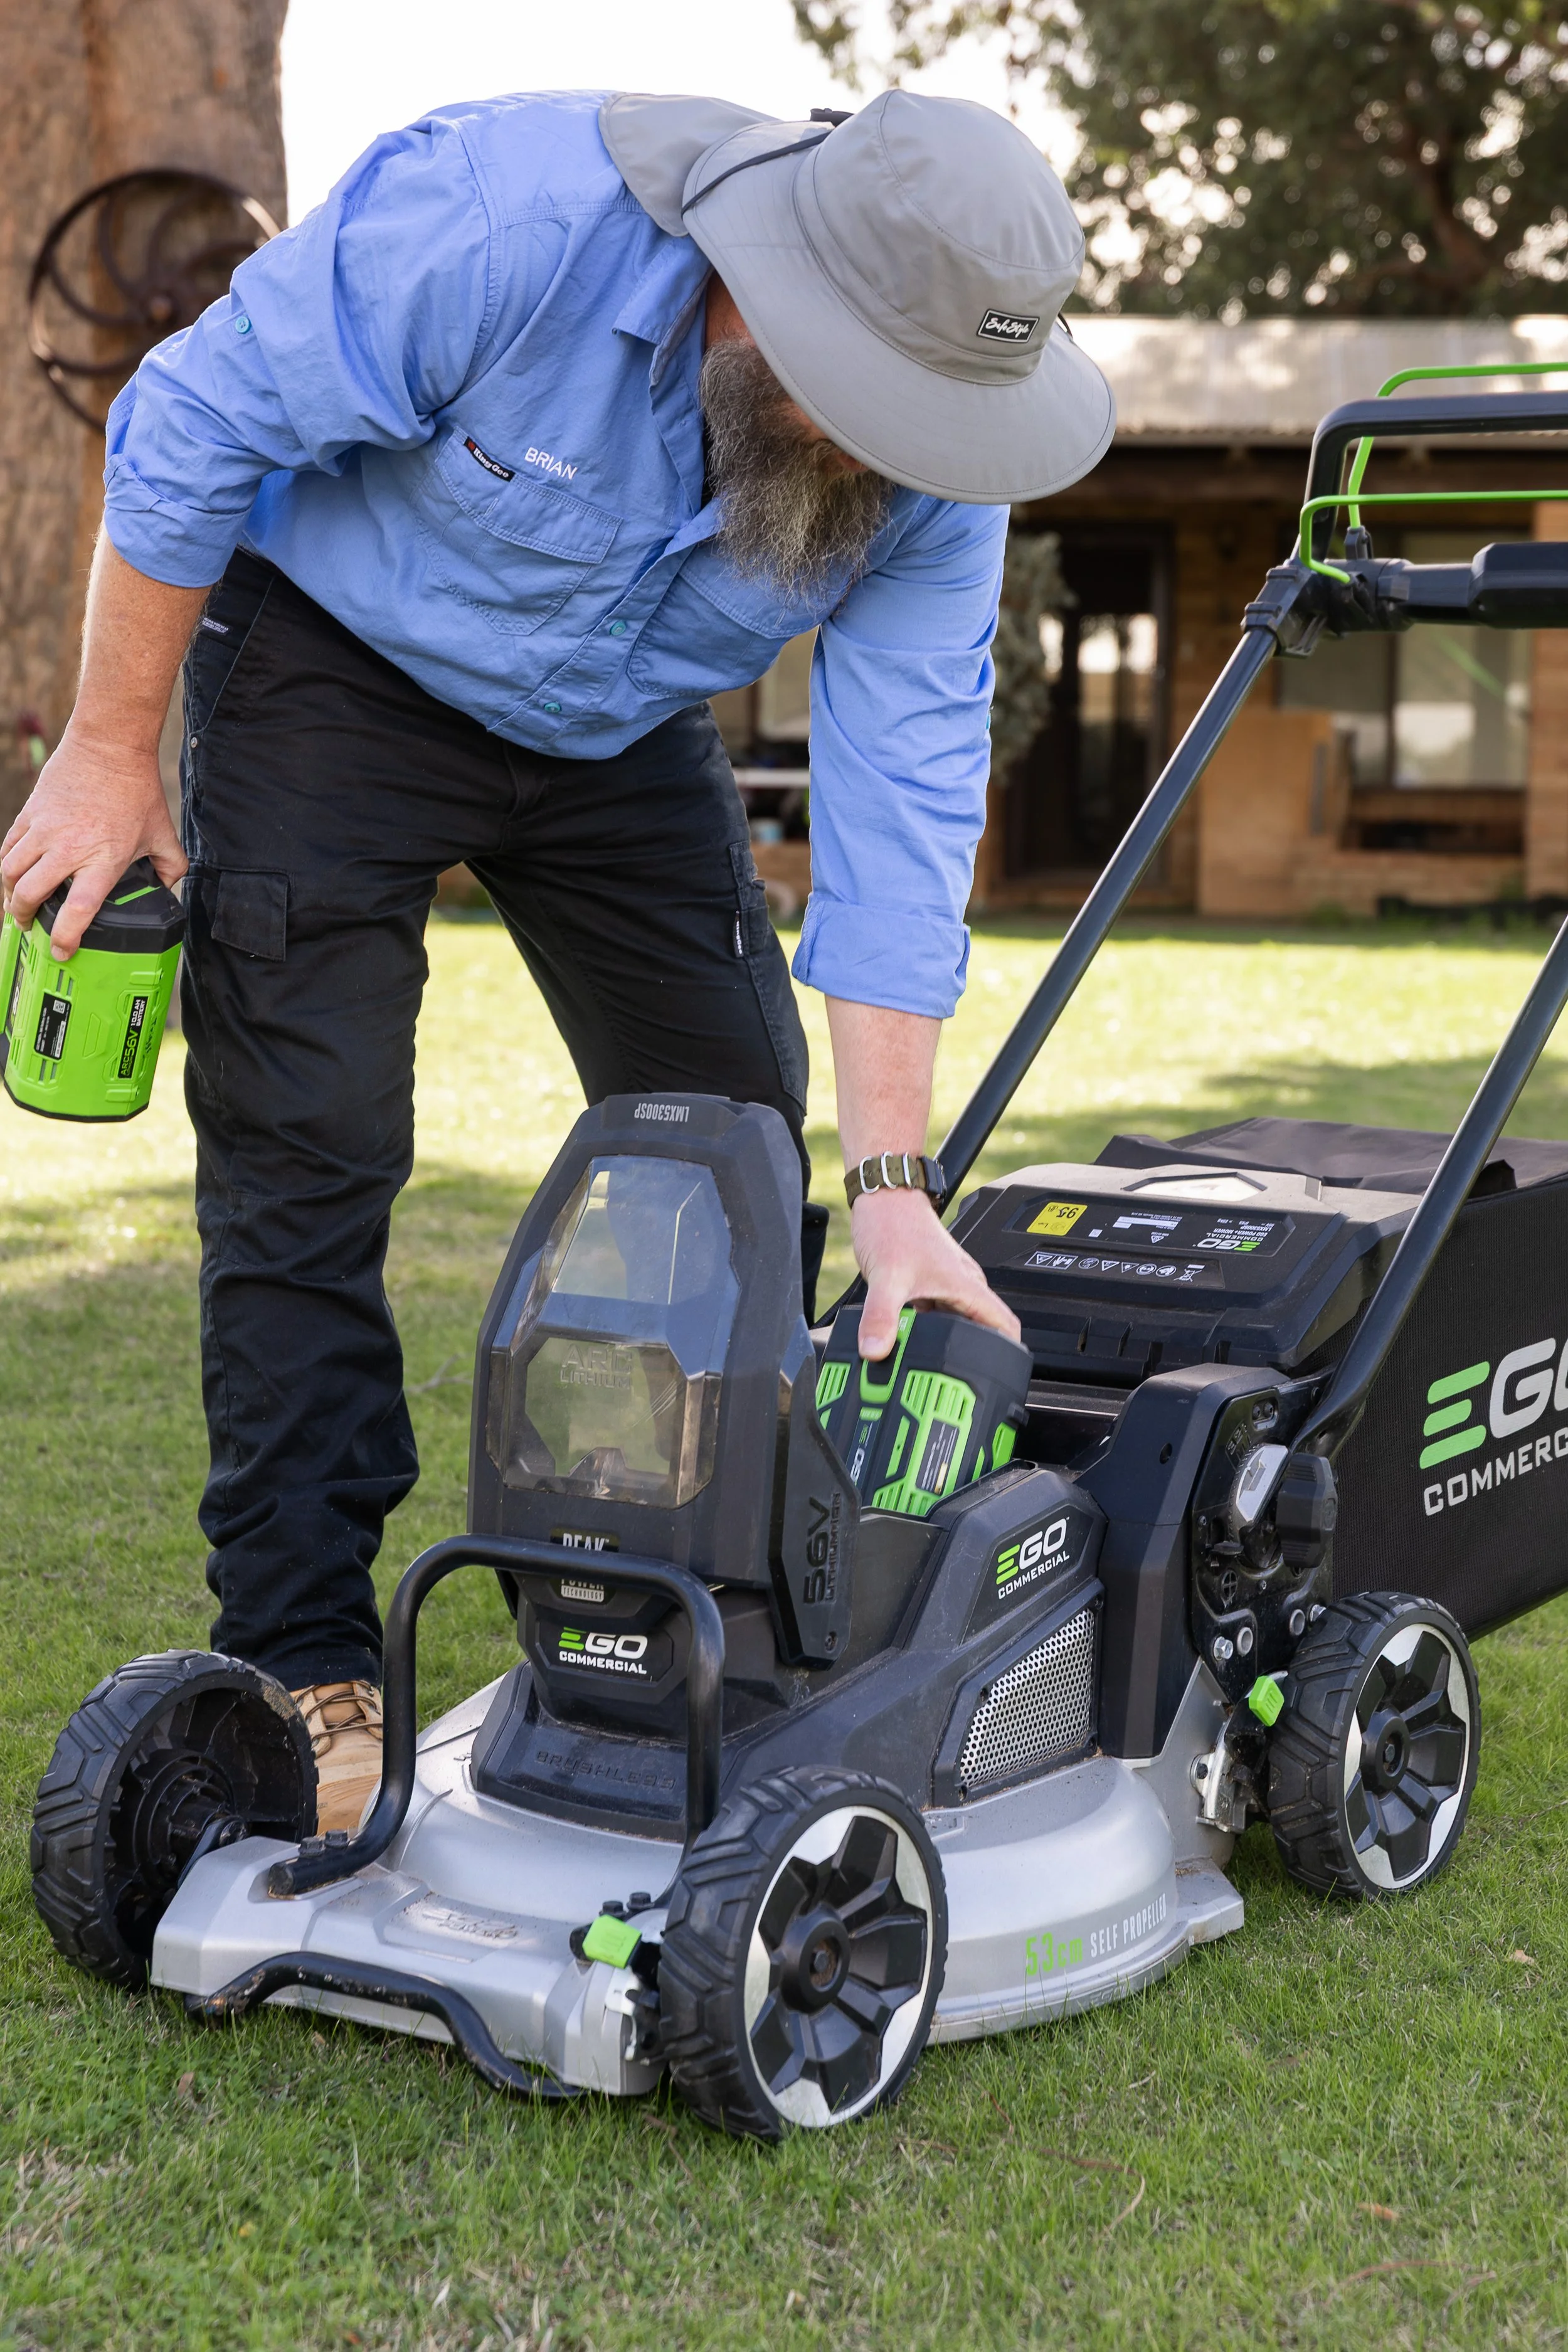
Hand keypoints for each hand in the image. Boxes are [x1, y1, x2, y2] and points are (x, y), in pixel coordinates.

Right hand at [0, 727, 184, 959]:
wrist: (108, 745)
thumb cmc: (136, 790)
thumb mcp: (163, 834)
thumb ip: (169, 867)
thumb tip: (167, 889)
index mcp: (103, 859)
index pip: (78, 909)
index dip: (66, 937)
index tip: (62, 951)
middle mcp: (68, 848)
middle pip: (31, 895)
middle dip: (25, 919)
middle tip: (31, 929)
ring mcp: (44, 830)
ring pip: (10, 873)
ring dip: (9, 896)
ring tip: (16, 907)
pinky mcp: (30, 814)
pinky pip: (7, 848)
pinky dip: (5, 867)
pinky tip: (11, 877)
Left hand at [852, 1186, 1021, 1359]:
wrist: (882, 1199)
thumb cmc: (894, 1226)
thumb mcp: (888, 1277)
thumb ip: (881, 1317)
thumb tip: (876, 1350)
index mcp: (968, 1285)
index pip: (1006, 1324)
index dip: (1010, 1354)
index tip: (1000, 1376)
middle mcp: (962, 1284)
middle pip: (980, 1329)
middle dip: (970, 1356)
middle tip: (952, 1381)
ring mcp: (945, 1283)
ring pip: (954, 1322)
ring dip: (944, 1342)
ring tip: (927, 1363)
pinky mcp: (927, 1282)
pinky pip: (934, 1314)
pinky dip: (926, 1329)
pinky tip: (907, 1338)